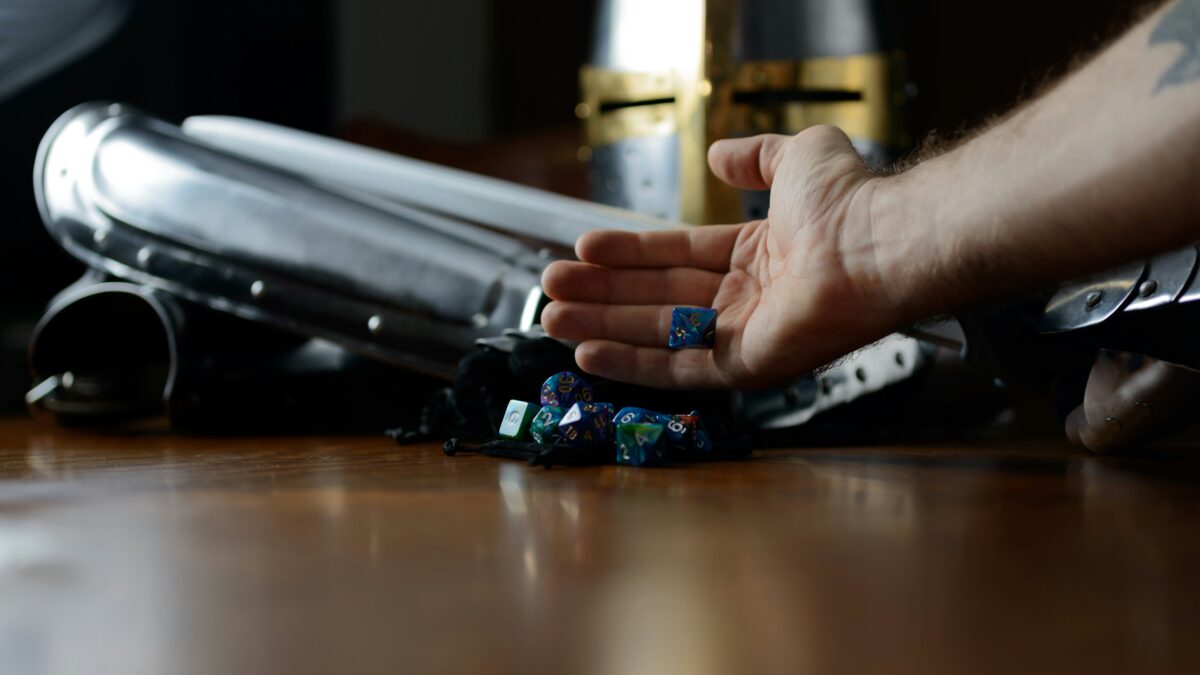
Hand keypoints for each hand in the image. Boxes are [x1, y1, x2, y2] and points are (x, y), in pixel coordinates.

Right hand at [541, 125, 910, 388]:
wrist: (874, 244)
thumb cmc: (848, 202)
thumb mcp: (796, 157)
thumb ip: (755, 155)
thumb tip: (720, 154)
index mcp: (757, 253)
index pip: (677, 254)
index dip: (628, 251)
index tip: (583, 245)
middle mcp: (748, 297)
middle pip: (656, 296)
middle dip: (601, 291)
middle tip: (552, 285)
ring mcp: (744, 335)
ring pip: (657, 333)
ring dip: (602, 325)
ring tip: (552, 315)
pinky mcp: (744, 368)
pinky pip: (678, 369)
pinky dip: (631, 363)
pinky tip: (588, 352)